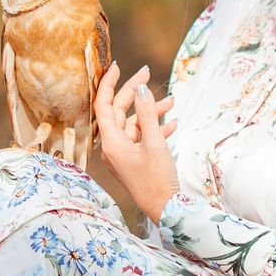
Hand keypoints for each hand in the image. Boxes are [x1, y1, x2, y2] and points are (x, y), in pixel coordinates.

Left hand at [94, 63, 180, 221]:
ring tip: (171, 103)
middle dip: (135, 94)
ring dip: (150, 112)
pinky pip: (141, 138)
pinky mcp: (134, 160)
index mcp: (112, 142)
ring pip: (133, 124)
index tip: (120, 67)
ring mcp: (123, 154)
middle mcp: (113, 147)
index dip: (109, 83)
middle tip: (149, 76)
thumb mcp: (154, 143)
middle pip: (119, 111)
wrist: (166, 209)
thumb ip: (147, 114)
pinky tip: (172, 124)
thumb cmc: (158, 179)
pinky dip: (154, 129)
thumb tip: (141, 89)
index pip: (103, 105)